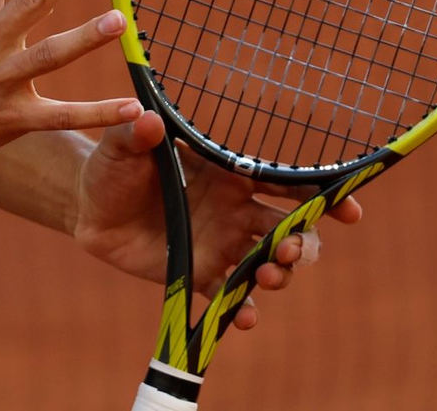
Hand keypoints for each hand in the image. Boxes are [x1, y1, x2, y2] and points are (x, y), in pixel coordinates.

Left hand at [72, 111, 362, 327]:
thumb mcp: (120, 144)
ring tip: (267, 275)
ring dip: (280, 274)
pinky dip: (247, 312)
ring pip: (269, 265)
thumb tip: (146, 118)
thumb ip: (135, 133)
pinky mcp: (201, 274)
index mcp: (224, 174)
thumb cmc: (113, 166)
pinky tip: (248, 318)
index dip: (319, 194)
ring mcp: (221, 245)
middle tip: (293, 249)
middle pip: (289, 229)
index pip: (281, 182)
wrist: (88, 206)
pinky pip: (233, 299)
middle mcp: (233, 210)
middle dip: (304, 242)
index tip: (349, 208)